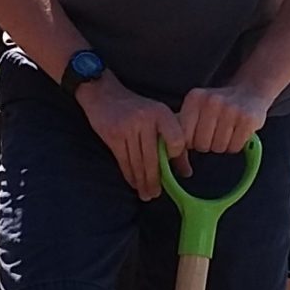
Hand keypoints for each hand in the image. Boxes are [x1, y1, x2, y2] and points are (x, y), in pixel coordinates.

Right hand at [75, 73, 186, 199]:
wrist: (104, 94)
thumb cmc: (136, 108)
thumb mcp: (158, 117)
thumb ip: (173, 141)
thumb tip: (186, 172)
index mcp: (161, 113)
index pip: (176, 141)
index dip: (176, 158)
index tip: (174, 170)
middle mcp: (146, 120)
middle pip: (153, 158)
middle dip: (155, 180)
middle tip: (156, 194)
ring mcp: (128, 128)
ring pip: (138, 162)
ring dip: (142, 182)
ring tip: (146, 194)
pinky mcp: (114, 136)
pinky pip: (124, 161)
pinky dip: (129, 175)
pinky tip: (134, 184)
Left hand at [177, 76, 270, 156]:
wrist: (250, 91)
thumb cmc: (218, 106)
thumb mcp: (197, 108)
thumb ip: (182, 125)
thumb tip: (166, 149)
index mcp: (195, 98)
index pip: (184, 136)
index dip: (191, 142)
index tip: (198, 136)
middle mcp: (212, 101)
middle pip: (202, 145)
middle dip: (208, 144)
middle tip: (215, 133)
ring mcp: (231, 109)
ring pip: (219, 147)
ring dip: (223, 145)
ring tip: (227, 131)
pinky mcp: (248, 119)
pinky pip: (235, 147)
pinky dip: (236, 145)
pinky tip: (237, 132)